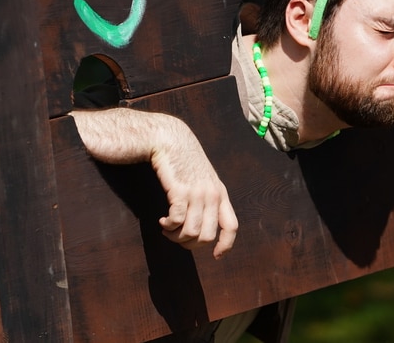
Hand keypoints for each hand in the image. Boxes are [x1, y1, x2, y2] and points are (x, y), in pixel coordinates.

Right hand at [73, 107, 237, 257]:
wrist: (168, 136)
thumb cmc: (182, 159)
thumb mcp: (201, 178)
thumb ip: (205, 198)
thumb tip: (199, 227)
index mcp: (220, 193)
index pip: (232, 226)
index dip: (226, 245)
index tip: (215, 256)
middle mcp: (212, 194)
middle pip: (206, 236)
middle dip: (189, 244)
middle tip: (175, 236)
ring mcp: (197, 192)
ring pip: (190, 233)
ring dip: (175, 237)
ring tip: (167, 227)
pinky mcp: (180, 190)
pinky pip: (177, 222)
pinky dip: (168, 227)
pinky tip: (162, 220)